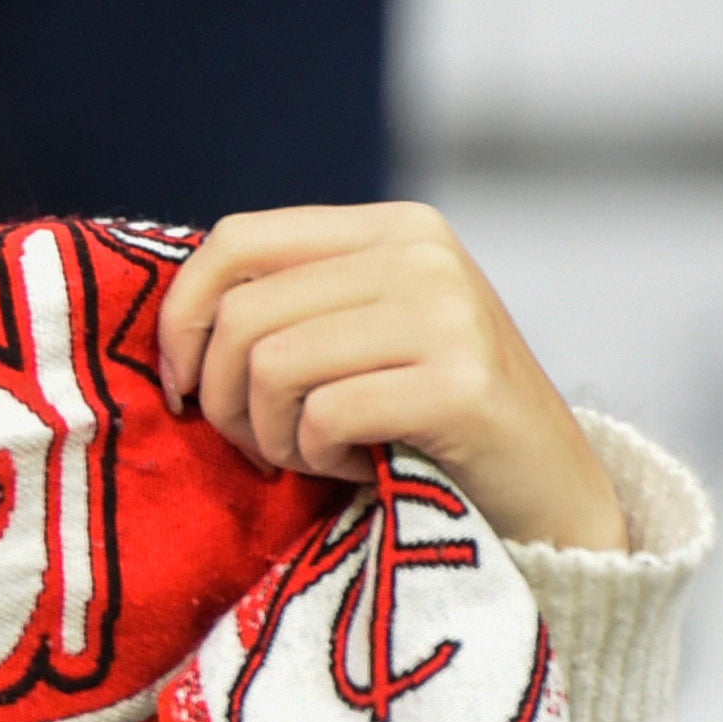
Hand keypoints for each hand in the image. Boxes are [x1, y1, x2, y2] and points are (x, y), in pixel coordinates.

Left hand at [156, 205, 622, 550]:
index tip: (183, 385)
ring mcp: (447, 314)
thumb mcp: (362, 334)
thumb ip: (289, 303)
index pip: (236, 239)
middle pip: (242, 315)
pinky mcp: (458, 385)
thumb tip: (173, 318)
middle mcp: (422, 254)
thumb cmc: (431, 420)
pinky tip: (364, 466)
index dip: (182, 317)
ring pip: (273, 367)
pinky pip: (324, 418)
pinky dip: (322, 459)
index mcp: (393, 227)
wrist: (549, 494)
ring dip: (274, 435)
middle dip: (226, 399)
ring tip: (321, 452)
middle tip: (263, 443)